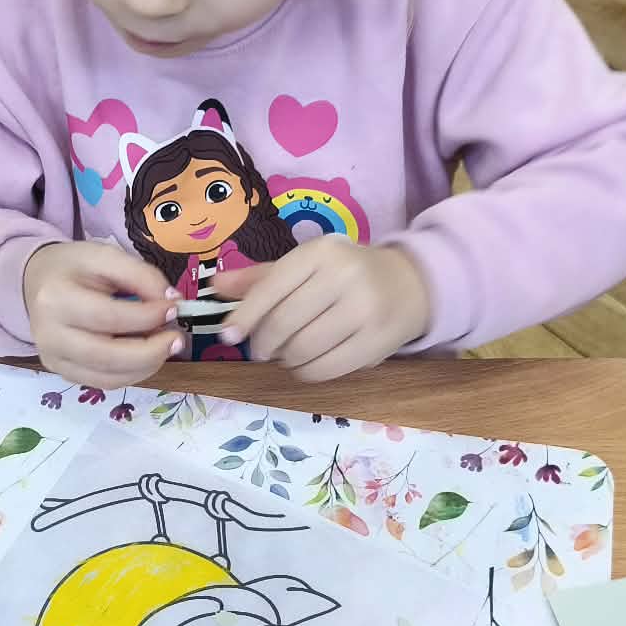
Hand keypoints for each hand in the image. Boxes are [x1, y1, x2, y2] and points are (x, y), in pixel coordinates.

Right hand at [23, 242, 181, 388]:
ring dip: (147, 365)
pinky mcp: (63, 373)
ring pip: (109, 377)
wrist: (38, 282)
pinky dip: (133, 374)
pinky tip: (146, 356)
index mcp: (55, 299)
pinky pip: (105, 383)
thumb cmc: (73, 268)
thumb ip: (141, 275)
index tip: (173, 308)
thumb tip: (172, 302)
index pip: (108, 317)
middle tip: (177, 338)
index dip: (147, 317)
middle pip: (107, 356)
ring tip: (164, 345)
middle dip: (151, 351)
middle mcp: (49, 335)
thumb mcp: (105, 256)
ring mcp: (54, 359)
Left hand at [213, 239, 429, 380]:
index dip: (244, 316)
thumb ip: (261, 277)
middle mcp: (343, 276)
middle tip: (261, 349)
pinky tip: (305, 364)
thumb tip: (216, 286)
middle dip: (263, 343)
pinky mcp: (377, 342)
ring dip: (284, 359)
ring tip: (286, 353)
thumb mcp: (306, 265)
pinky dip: (306, 372)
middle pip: (283, 324)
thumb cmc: (347, 273)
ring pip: (302, 350)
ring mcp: (364, 310)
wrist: (409, 284)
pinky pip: (326, 369)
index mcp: (320, 253)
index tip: (227, 335)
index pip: (270, 288)